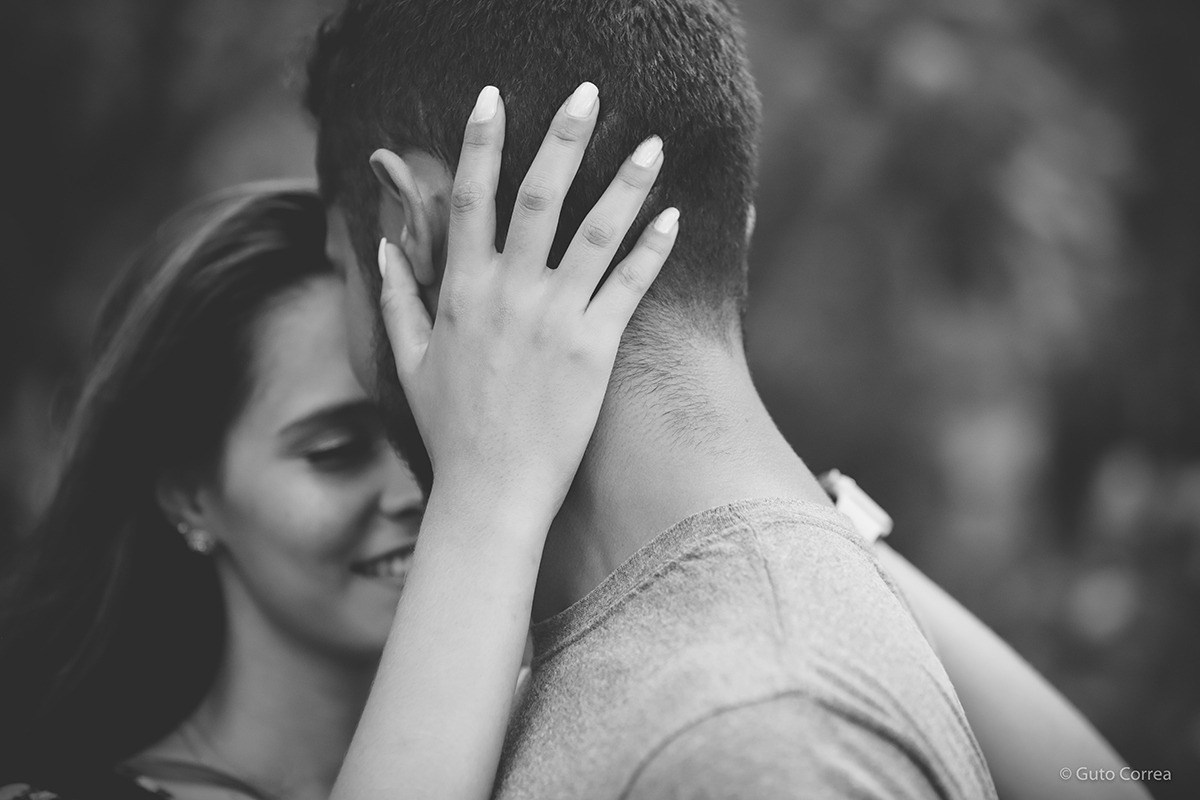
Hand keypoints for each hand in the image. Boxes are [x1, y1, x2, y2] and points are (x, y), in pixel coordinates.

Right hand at [378, 81, 677, 522]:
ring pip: (595, 233)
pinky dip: (651, 249)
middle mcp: (509, 295)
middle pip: (539, 198)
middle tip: (588, 93)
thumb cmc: (450, 429)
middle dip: (563, 138)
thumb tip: (381, 250)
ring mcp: (554, 320)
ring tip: (652, 144)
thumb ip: (396, 301)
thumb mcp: (408, 362)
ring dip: (625, 183)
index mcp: (462, 292)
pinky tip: (673, 216)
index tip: (492, 98)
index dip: (480, 144)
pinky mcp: (594, 349)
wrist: (490, 491)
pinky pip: (627, 287)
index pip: (469, 200)